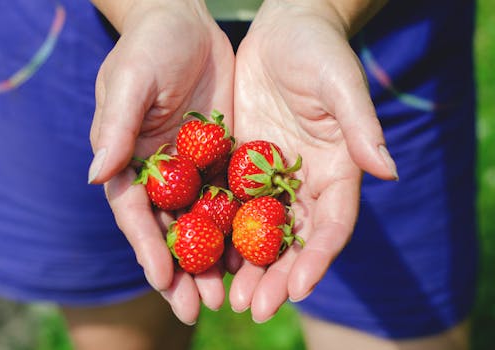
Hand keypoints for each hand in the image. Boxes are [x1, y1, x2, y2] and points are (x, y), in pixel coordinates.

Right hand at [88, 0, 234, 323]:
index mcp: (130, 160)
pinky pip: (230, 200)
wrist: (186, 23)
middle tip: (198, 308)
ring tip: (228, 295)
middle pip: (170, 230)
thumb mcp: (131, 81)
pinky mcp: (222, 159)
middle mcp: (160, 173)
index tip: (163, 278)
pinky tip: (253, 254)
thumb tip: (96, 176)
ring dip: (212, 261)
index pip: (136, 212)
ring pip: (202, 224)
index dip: (148, 245)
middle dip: (182, 271)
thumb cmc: (150, 47)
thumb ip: (116, 128)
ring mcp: (193, 169)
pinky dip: (238, 229)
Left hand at [228, 0, 396, 321]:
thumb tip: (388, 171)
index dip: (317, 257)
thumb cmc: (318, 50)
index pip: (331, 223)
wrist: (284, 29)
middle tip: (254, 308)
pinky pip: (230, 203)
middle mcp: (305, 181)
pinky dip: (219, 232)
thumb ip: (362, 127)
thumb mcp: (341, 85)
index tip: (297, 288)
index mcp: (336, 170)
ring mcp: (271, 175)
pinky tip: (202, 254)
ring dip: (245, 265)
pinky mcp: (241, 162)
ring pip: (260, 231)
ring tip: (227, 297)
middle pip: (293, 239)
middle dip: (276, 275)